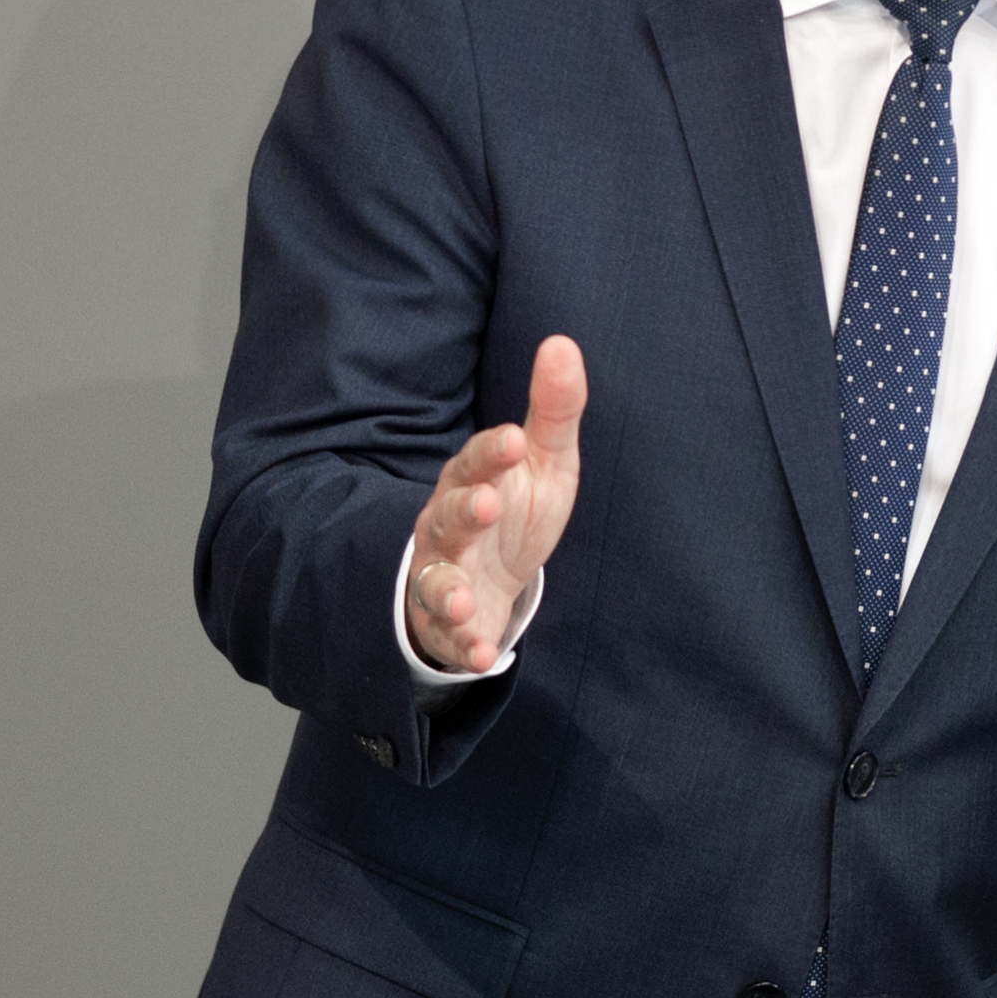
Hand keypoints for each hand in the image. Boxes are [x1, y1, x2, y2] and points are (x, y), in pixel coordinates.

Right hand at [406, 335, 586, 673]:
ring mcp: (442, 574)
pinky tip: (481, 655)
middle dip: (463, 509)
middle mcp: (448, 524)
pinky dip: (463, 646)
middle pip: (447, 515)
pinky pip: (449, 636)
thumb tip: (562, 341)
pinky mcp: (448, 623)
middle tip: (485, 503)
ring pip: (434, 578)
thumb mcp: (546, 462)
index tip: (516, 439)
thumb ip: (554, 409)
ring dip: (445, 589)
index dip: (494, 451)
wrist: (492, 581)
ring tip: (460, 598)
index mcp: (474, 478)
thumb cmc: (517, 510)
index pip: (478, 459)